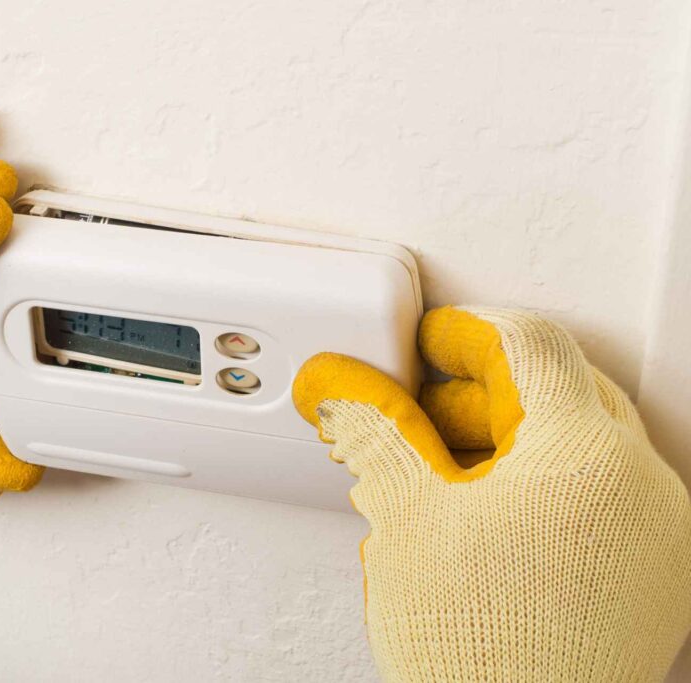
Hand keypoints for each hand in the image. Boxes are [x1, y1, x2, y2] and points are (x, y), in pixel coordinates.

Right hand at [293, 306, 690, 680]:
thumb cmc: (475, 651)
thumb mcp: (406, 516)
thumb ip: (375, 429)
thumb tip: (343, 385)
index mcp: (588, 456)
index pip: (529, 346)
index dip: (464, 333)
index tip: (426, 342)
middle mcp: (642, 487)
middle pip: (559, 390)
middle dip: (477, 393)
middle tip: (417, 413)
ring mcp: (656, 535)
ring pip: (580, 442)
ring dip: (504, 439)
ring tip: (438, 474)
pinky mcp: (651, 574)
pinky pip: (598, 495)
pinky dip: (538, 484)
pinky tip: (479, 515)